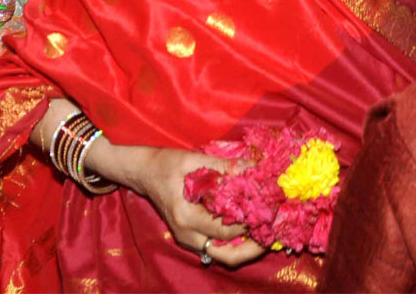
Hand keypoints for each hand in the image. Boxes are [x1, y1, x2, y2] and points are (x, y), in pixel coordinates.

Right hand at [119, 146, 263, 267]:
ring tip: (264, 234)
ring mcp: (187, 239)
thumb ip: (223, 166)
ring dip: (245, 249)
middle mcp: (186, 234)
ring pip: (223, 256)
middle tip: (273, 233)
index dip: (252, 221)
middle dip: (254, 247)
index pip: (226, 229)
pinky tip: (247, 229)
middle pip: (227, 254)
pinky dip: (233, 242)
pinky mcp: (189, 238)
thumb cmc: (163, 163)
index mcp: (185, 216)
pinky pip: (216, 248)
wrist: (142, 172)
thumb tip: (253, 167)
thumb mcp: (192, 160)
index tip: (271, 210)